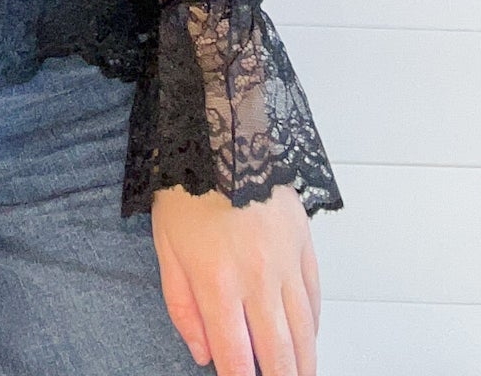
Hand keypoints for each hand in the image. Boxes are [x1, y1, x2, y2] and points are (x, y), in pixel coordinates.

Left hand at [150, 181, 321, 375]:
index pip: (235, 356)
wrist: (221, 129)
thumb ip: (182, 304)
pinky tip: (307, 340)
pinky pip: (315, 297)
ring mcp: (285, 261)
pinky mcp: (303, 242)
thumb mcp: (165, 245)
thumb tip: (202, 351)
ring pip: (303, 331)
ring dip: (303, 363)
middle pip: (277, 352)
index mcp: (217, 280)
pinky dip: (312, 326)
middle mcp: (257, 277)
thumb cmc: (186, 185)